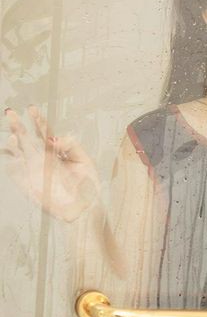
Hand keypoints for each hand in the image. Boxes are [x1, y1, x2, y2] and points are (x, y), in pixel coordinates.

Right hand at [2, 105, 101, 221]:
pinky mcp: (31, 186)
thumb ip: (71, 146)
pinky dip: (13, 166)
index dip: (37, 120)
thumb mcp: (84, 161)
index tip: (31, 109)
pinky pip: (18, 175)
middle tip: (10, 113)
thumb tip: (53, 138)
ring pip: (20, 154)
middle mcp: (43, 158)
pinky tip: (12, 159)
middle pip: (27, 139)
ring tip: (12, 138)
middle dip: (18, 126)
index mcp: (56, 150)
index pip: (44, 132)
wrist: (85, 208)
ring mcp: (35, 171)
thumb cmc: (87, 184)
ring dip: (13, 145)